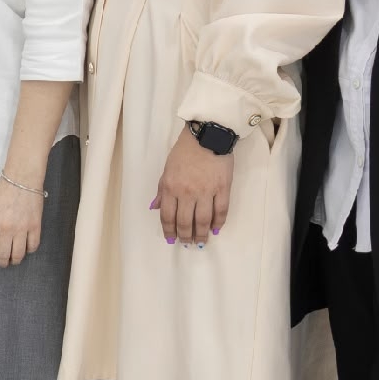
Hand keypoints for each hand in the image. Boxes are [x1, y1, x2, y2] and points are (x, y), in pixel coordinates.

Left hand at [0, 179, 44, 267]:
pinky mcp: (35, 226)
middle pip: (4, 255)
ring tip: (14, 260)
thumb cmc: (4, 191)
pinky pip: (33, 246)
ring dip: (15, 260)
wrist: (22, 179)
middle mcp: (6, 229)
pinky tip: (26, 249)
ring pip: (18, 254)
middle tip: (3, 263)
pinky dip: (29, 250)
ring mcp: (22, 229)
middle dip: (2, 262)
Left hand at [152, 128, 230, 247]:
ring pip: (203, 220)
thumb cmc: (185, 151)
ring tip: (201, 242)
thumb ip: (162, 190)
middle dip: (185, 235)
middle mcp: (187, 192)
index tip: (171, 239)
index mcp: (171, 187)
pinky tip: (216, 229)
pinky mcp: (223, 188)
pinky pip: (221, 210)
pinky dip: (218, 222)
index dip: (169, 230)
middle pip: (185, 221)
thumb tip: (155, 208)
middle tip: (187, 243)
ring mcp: (206, 191)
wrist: (207, 135)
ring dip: (202, 234)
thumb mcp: (167, 169)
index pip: (168, 216)